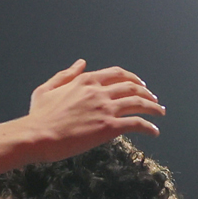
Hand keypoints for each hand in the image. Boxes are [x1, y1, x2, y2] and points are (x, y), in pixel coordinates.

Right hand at [20, 61, 164, 161]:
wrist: (37, 135)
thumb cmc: (38, 116)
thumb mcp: (47, 89)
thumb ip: (65, 75)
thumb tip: (80, 63)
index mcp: (85, 81)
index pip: (116, 74)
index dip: (132, 78)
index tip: (139, 84)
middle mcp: (98, 91)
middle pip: (132, 87)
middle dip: (146, 92)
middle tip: (154, 99)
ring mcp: (105, 108)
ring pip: (138, 103)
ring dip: (153, 107)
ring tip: (160, 112)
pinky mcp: (109, 127)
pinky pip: (136, 123)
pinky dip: (149, 127)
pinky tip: (154, 131)